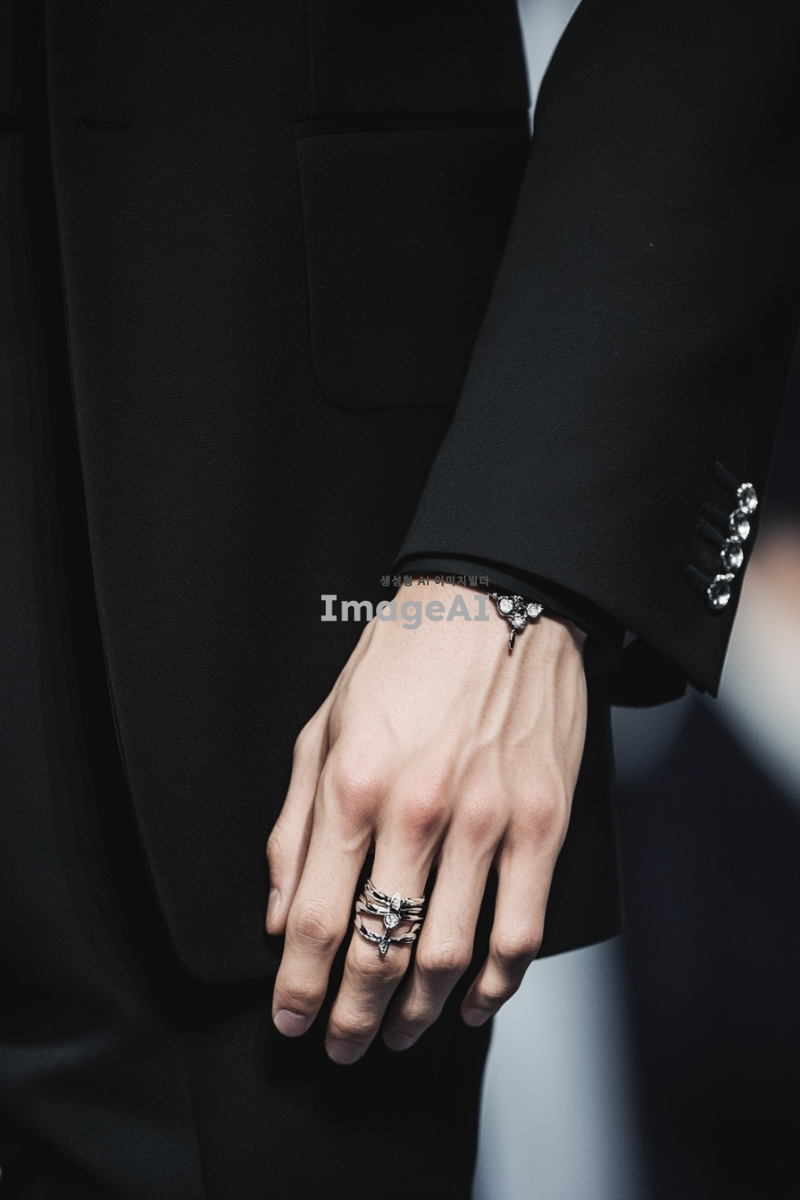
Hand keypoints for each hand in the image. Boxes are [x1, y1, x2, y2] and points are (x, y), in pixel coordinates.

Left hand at [266, 583, 586, 1064]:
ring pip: (449, 955)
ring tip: (399, 1034)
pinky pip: (521, 928)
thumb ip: (294, 824)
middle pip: (379, 952)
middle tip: (341, 1046)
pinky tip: (473, 1001)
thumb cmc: (406, 660)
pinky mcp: (542, 822)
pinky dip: (496, 982)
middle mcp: (418, 812)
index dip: (297, 986)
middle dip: (353, 1017)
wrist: (499, 603)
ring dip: (418, 1014)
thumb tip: (277, 909)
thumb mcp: (323, 727)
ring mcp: (487, 821)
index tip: (290, 1018)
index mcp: (354, 785)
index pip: (313, 917)